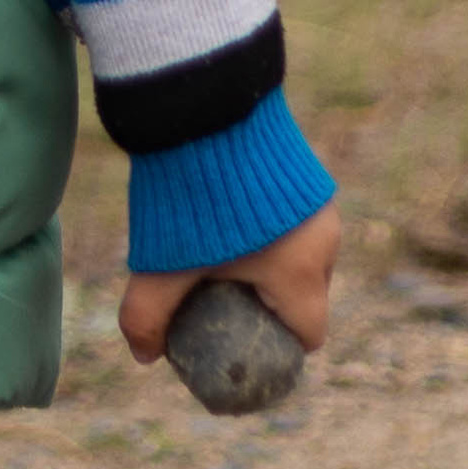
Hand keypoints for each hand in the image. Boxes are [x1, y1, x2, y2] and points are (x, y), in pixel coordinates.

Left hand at [120, 196, 339, 369]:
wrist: (204, 112)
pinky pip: (298, 222)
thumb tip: (143, 356)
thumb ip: (147, 318)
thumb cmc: (187, 198)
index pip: (309, 334)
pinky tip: (231, 222)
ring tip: (225, 260)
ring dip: (272, 266)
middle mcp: (324, 241)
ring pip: (303, 256)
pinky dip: (272, 232)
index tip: (247, 346)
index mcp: (300, 273)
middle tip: (229, 305)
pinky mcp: (309, 176)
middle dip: (272, 307)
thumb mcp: (158, 267)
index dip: (280, 349)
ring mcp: (322, 205)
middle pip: (307, 296)